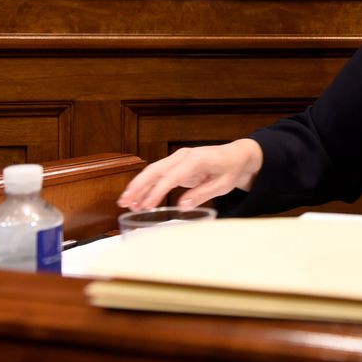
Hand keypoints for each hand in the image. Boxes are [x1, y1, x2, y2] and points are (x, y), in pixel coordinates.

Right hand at [117, 138, 263, 210]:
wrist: (236, 156)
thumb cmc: (231, 169)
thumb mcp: (223, 185)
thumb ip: (202, 194)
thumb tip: (182, 205)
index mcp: (197, 159)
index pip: (172, 176)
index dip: (158, 191)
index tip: (147, 205)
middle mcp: (184, 156)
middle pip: (156, 170)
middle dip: (139, 186)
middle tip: (125, 202)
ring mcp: (178, 159)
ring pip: (153, 171)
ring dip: (138, 186)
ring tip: (125, 202)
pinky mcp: (176, 165)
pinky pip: (158, 175)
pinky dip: (147, 185)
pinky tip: (138, 198)